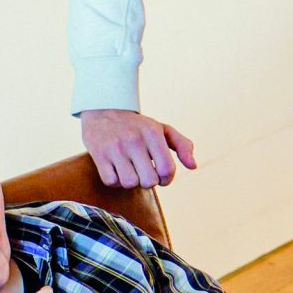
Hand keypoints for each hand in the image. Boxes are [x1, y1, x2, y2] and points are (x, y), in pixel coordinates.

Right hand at [82, 110, 197, 188]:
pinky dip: (115, 180)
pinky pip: (111, 182)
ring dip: (131, 181)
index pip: (167, 170)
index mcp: (153, 133)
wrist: (103, 109)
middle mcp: (134, 139)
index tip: (161, 176)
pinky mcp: (99, 154)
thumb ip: (182, 145)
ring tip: (130, 169)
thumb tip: (193, 166)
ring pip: (130, 183)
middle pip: (149, 181)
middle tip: (143, 172)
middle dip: (148, 181)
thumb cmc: (137, 125)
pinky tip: (116, 169)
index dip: (166, 179)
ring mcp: (115, 148)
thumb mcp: (162, 129)